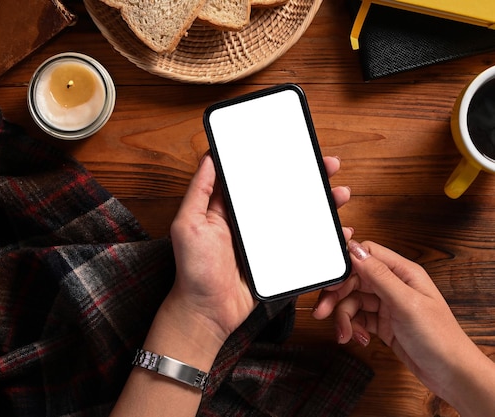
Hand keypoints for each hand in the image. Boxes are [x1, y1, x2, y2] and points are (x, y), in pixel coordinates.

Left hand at [111, 154, 351, 416]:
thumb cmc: (194, 271)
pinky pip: (305, 243)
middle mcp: (251, 221)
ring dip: (323, 203)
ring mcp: (267, 241)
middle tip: (330, 167)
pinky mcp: (279, 260)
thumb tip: (209, 156)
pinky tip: (341, 230)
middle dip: (310, 178)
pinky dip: (325, 235)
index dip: (277, 160)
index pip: (257, 176)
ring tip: (340, 194)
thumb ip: (199, 191)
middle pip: (285, 192)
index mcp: (230, 208)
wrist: (208, 313)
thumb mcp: (188, 225)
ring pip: (300, 215)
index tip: (298, 148)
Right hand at [313, 240, 494, 415]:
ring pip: (352, 301)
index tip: (330, 282)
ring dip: (343, 317)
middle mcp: (394, 285)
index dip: (344, 266)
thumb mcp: (406, 303)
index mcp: (403, 272)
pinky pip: (357, 318)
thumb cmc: (439, 338)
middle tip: (323, 312)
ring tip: (345, 334)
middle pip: (353, 280)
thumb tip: (355, 250)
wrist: (450, 374)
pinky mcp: (383, 323)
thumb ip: (379, 276)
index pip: (366, 255)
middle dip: (336, 296)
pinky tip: (358, 338)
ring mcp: (387, 304)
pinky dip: (353, 328)